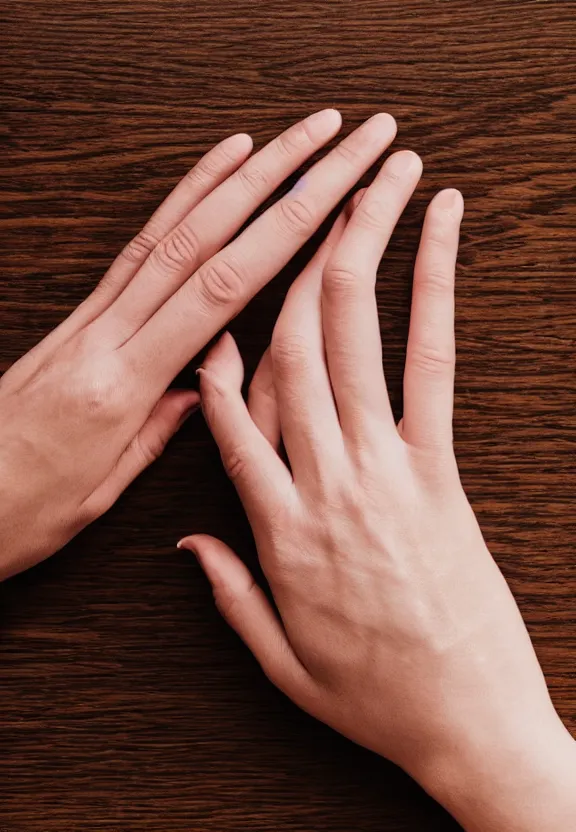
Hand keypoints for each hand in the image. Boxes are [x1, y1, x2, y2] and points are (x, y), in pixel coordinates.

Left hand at [0, 110, 398, 579]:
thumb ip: (156, 431)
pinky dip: (177, 202)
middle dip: (279, 178)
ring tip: (286, 136)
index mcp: (122, 382)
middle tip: (334, 134)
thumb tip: (202, 387)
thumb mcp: (99, 491)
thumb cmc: (17, 507)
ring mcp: (89, 316)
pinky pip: (136, 245)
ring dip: (236, 175)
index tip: (334, 190)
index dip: (282, 232)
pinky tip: (211, 173)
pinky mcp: (78, 315)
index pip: (220, 289)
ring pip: (173, 229)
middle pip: (206, 239)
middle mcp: (107, 333)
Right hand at [181, 155, 575, 830]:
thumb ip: (230, 593)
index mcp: (280, 534)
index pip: (231, 423)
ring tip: (372, 179)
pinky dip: (433, 291)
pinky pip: (432, 364)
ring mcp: (390, 469)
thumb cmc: (374, 696)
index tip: (213, 303)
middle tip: (299, 189)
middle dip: (292, 260)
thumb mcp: (282, 663)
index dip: (216, 355)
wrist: (468, 722)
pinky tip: (438, 236)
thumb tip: (189, 540)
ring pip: (357, 339)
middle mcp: (328, 485)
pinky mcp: (444, 469)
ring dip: (360, 248)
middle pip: (293, 354)